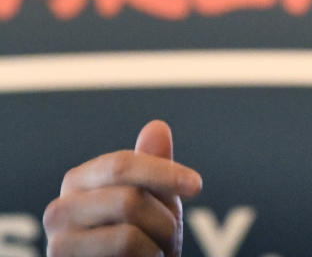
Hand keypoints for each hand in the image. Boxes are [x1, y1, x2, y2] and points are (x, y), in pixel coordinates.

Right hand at [43, 120, 202, 256]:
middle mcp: (60, 209)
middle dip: (164, 220)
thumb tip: (157, 126)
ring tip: (156, 250)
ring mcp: (59, 242)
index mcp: (79, 180)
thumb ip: (153, 166)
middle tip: (171, 235)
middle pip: (128, 199)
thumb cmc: (142, 238)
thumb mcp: (154, 198)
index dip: (163, 172)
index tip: (195, 186)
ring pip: (129, 233)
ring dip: (158, 243)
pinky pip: (125, 254)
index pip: (122, 164)